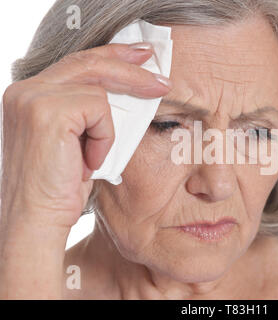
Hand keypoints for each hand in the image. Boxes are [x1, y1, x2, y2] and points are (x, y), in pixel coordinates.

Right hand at [1, 42, 171, 228]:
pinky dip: (104, 138)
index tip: (140, 56)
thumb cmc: (61, 186)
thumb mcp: (79, 140)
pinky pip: (99, 110)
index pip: (78, 63)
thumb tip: (127, 92)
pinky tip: (88, 163)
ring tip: (93, 158)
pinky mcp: (47, 111)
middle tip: (162, 79)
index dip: (112, 56)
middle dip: (131, 68)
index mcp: (31, 94)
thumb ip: (90, 112)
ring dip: (108, 128)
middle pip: (90, 63)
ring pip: (98, 89)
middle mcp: (26, 89)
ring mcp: (33, 97)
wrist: (37, 220)